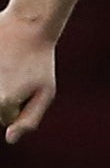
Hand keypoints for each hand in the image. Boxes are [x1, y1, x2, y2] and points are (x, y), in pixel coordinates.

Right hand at [0, 13, 53, 143]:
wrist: (26, 28)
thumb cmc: (40, 62)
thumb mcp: (46, 94)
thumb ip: (28, 121)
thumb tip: (9, 139)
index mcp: (3, 102)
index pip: (6, 119)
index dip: (19, 105)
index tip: (27, 86)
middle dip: (5, 98)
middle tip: (16, 77)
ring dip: (0, 84)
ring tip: (7, 67)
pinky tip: (3, 61)